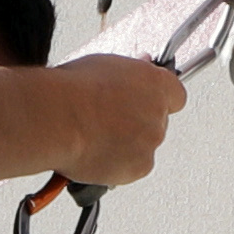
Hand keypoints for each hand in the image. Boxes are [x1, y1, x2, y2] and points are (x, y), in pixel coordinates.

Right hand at [44, 54, 184, 187]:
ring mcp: (150, 143)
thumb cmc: (73, 90)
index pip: (175, 95)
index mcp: (154, 84)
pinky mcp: (139, 167)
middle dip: (138, 122)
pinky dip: (118, 163)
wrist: (58, 119)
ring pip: (144, 146)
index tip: (146, 99)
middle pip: (158, 122)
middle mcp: (158, 114)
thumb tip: (136, 72)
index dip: (159, 99)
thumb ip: (127, 73)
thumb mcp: (103, 65)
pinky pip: (133, 167)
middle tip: (110, 119)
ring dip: (127, 144)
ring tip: (97, 136)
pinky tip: (97, 151)